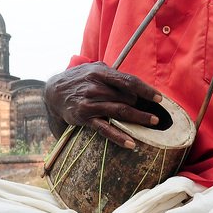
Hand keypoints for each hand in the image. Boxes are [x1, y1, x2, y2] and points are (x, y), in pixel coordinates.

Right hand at [44, 62, 161, 148]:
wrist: (53, 91)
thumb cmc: (79, 79)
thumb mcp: (94, 69)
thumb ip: (113, 74)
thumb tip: (135, 84)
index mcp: (100, 72)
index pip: (128, 80)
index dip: (145, 89)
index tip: (159, 98)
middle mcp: (95, 86)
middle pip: (126, 97)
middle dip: (143, 106)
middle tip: (156, 113)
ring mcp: (90, 102)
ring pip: (119, 111)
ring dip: (138, 118)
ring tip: (152, 123)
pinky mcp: (84, 117)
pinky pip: (105, 128)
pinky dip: (119, 136)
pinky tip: (130, 143)